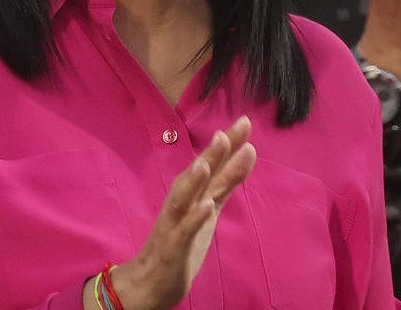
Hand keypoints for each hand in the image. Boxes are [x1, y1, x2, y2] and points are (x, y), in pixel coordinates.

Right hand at [97, 117, 255, 309]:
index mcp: (193, 193)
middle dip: (210, 155)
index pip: (213, 165)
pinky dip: (193, 219)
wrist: (152, 280)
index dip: (228, 145)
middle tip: (226, 132)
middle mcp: (181, 203)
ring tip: (206, 163)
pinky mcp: (172, 248)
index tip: (245, 121)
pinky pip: (182, 232)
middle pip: (196, 176)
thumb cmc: (183, 240)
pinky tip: (205, 208)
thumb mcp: (209, 208)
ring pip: (182, 199)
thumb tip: (248, 151)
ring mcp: (174, 225)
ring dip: (193, 181)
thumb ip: (227, 181)